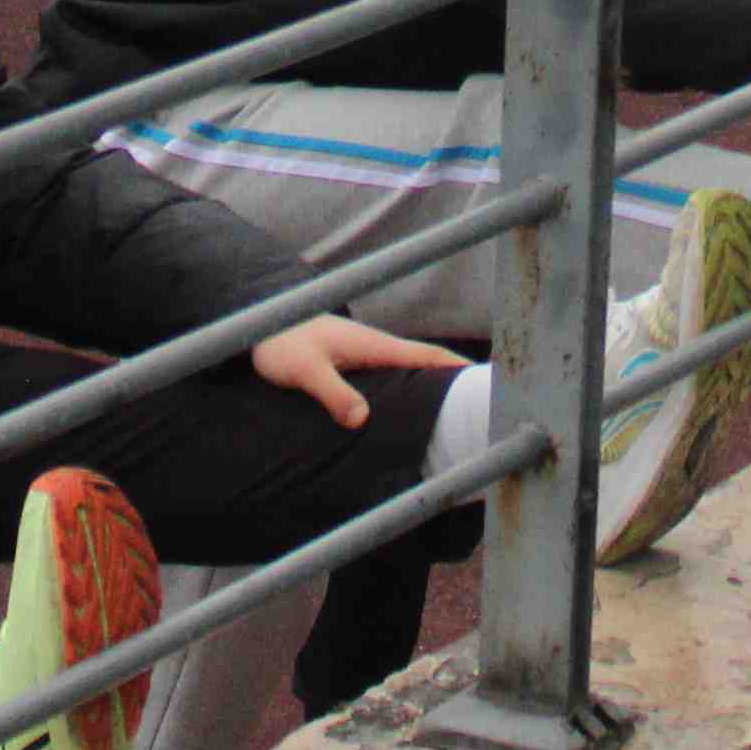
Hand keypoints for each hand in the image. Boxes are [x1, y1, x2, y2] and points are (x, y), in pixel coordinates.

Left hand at [246, 310, 464, 425]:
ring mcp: (368, 359)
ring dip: (433, 392)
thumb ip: (331, 391)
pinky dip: (410, 396)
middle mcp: (377, 350)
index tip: (488, 385)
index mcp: (374, 345)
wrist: (262, 326)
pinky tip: (411, 419)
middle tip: (483, 413)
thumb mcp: (304, 369)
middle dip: (456, 385)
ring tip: (457, 424)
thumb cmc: (282, 343)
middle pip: (427, 367)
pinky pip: (393, 383)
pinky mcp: (356, 369)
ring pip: (411, 376)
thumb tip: (361, 419)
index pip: (427, 356)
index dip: (458, 368)